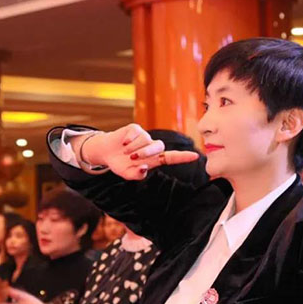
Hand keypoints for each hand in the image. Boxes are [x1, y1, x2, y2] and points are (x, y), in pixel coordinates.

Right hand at [76, 124, 198, 179]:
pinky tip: (123, 143)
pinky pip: (136, 133)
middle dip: (146, 152)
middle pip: (159, 147)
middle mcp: (152, 147)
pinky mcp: (135, 129)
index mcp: (154, 159)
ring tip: (125, 152)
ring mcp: (144, 136)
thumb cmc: (121, 164)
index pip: (171, 158)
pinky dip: (128, 140)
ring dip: (134, 148)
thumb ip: (136, 175)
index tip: (196, 156)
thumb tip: (144, 168)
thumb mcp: (127, 174)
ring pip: (146, 140)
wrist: (106, 153)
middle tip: (133, 158)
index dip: (183, 157)